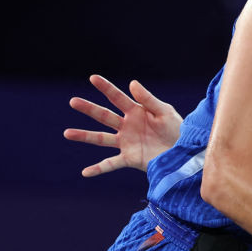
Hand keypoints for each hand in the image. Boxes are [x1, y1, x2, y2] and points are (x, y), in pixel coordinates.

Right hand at [63, 74, 182, 176]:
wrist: (184, 152)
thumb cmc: (177, 129)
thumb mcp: (165, 112)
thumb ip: (148, 100)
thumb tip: (132, 83)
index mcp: (136, 111)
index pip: (118, 98)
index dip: (106, 88)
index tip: (93, 77)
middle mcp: (127, 126)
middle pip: (104, 116)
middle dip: (89, 109)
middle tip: (73, 101)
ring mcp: (126, 142)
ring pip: (101, 138)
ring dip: (84, 136)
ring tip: (67, 133)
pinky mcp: (129, 158)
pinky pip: (111, 164)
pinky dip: (98, 169)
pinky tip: (85, 172)